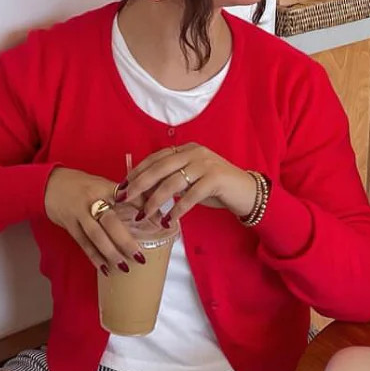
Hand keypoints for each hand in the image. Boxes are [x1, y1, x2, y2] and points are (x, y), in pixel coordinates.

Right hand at [44, 168, 147, 274]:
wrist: (49, 184)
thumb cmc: (81, 186)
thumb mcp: (101, 184)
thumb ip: (122, 197)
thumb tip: (149, 211)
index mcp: (104, 187)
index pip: (128, 196)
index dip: (144, 208)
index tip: (159, 222)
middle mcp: (92, 199)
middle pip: (110, 222)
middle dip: (125, 240)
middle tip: (140, 256)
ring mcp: (79, 213)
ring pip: (96, 236)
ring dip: (110, 252)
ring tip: (124, 266)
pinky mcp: (69, 225)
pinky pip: (83, 243)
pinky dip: (94, 257)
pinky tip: (105, 269)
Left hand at [123, 144, 257, 223]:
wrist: (247, 192)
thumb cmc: (215, 189)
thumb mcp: (190, 180)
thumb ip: (171, 180)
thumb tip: (142, 192)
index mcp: (186, 149)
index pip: (155, 158)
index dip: (137, 172)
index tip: (122, 187)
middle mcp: (194, 152)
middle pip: (159, 167)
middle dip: (139, 184)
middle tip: (124, 199)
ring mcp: (205, 164)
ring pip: (172, 182)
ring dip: (155, 200)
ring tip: (144, 215)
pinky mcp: (215, 179)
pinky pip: (190, 195)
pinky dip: (177, 209)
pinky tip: (169, 221)